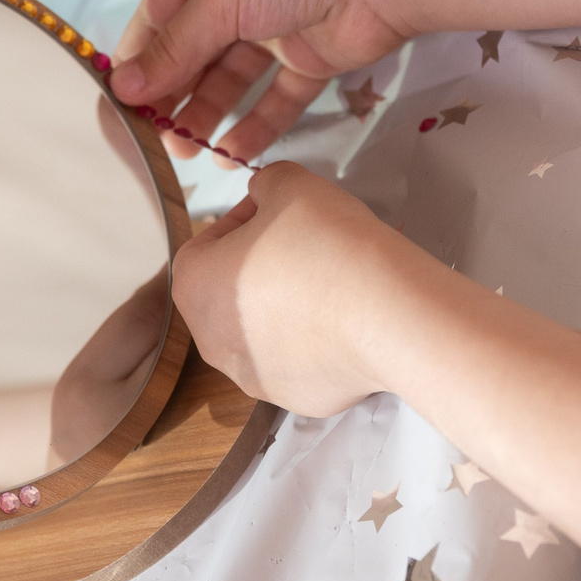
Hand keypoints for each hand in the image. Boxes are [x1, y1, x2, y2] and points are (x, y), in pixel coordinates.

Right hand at [111, 0, 416, 160]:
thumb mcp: (220, 0)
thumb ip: (174, 49)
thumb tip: (122, 89)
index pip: (160, 13)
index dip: (139, 56)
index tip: (121, 101)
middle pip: (194, 50)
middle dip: (172, 93)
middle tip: (153, 136)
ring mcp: (275, 26)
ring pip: (231, 79)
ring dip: (207, 113)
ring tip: (187, 150)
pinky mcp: (309, 59)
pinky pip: (274, 98)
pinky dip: (255, 125)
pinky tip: (232, 152)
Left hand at [171, 164, 411, 415]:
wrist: (387, 315)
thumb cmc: (330, 248)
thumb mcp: (291, 183)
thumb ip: (266, 184)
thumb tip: (265, 197)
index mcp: (194, 285)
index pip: (207, 241)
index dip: (246, 219)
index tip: (280, 211)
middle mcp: (211, 340)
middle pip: (231, 290)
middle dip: (263, 265)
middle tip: (304, 244)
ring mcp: (252, 376)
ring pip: (263, 330)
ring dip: (287, 304)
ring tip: (328, 280)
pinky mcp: (294, 397)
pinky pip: (297, 360)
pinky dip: (315, 340)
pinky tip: (343, 318)